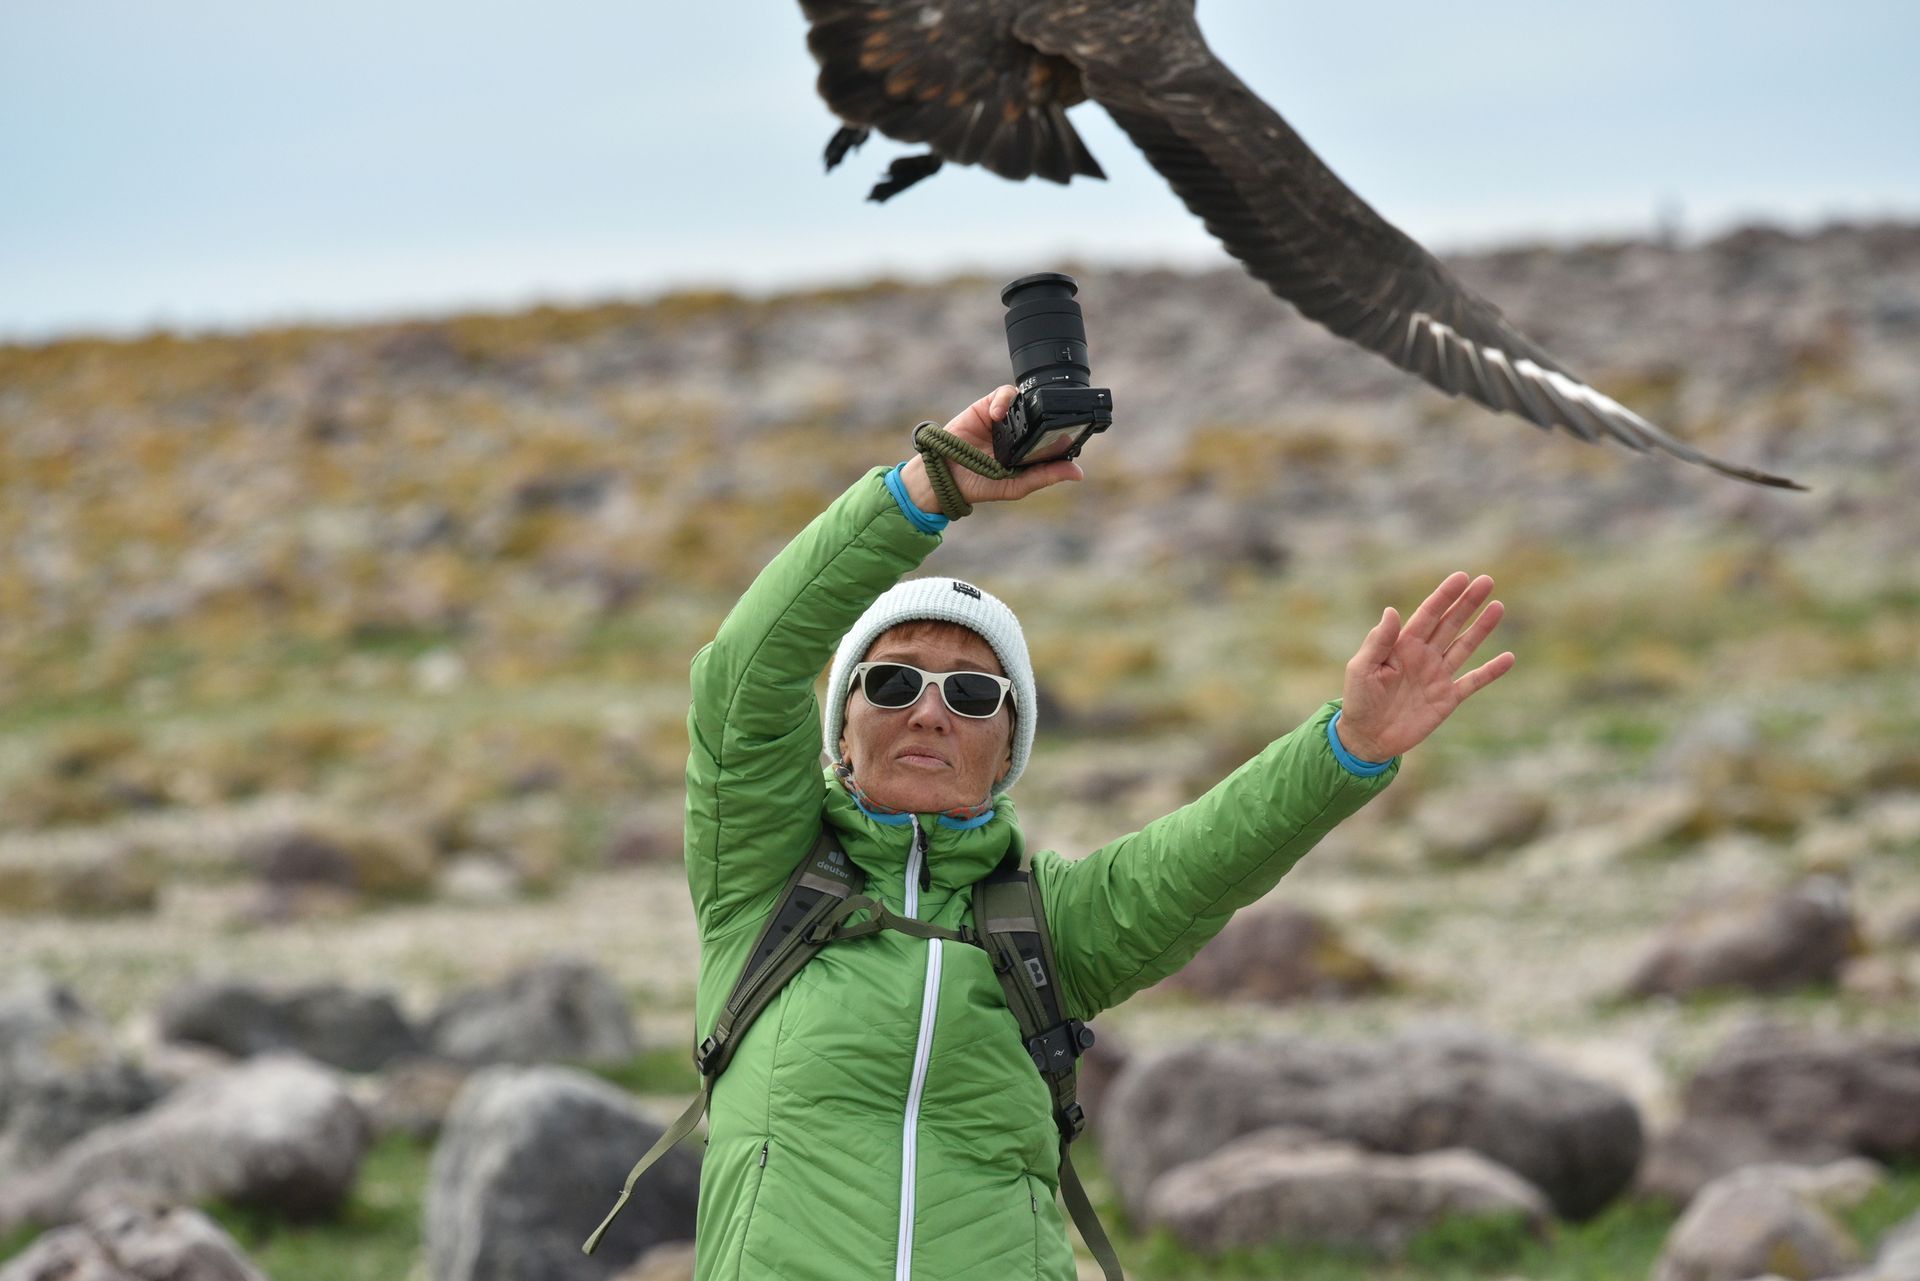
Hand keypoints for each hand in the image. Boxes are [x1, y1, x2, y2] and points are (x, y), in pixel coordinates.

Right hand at [900, 386, 1084, 509]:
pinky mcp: (987, 407)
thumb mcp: (1016, 484)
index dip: (1063, 432)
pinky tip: (998, 414)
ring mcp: (1004, 419)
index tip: (1073, 433)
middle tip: (1054, 419)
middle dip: (1049, 415)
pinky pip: (1004, 394)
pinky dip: (1004, 400)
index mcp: (1029, 451)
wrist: (945, 476)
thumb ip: (1045, 476)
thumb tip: (1077, 473)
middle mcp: (1020, 433)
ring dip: (1028, 407)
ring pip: (1026, 401)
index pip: (1052, 436)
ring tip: (1019, 422)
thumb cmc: (979, 485)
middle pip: (1042, 415)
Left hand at [1337, 572, 1514, 760]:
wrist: (1366, 738)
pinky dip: (1490, 671)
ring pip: (1464, 646)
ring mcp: (1437, 676)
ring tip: (1498, 607)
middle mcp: (1423, 656)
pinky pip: (1473, 682)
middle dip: (1467, 603)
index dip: (1444, 596)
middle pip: (1450, 624)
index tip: (1462, 577)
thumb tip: (1391, 611)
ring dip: (1481, 628)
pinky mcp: (1447, 699)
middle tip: (1487, 581)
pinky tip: (1508, 658)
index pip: (1428, 614)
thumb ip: (1378, 642)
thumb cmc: (1358, 701)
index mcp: (1402, 646)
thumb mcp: (1362, 668)